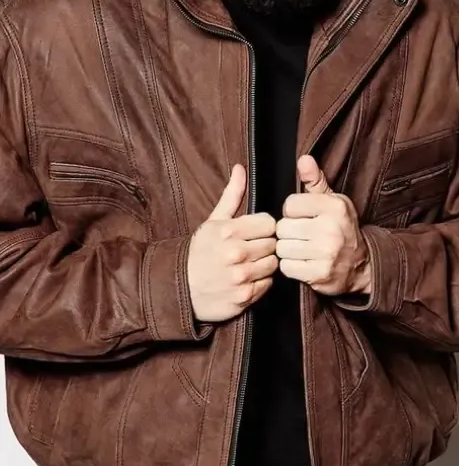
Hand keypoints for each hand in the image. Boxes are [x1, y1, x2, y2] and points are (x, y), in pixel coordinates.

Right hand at [188, 165, 277, 321]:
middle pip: (273, 244)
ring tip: (249, 264)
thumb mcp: (212, 221)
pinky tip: (247, 279)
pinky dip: (260, 282)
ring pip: (273, 264)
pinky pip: (268, 285)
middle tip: (251, 250)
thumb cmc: (199, 252)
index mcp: (229, 231)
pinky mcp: (245, 298)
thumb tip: (240, 168)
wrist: (179, 290)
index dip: (264, 228)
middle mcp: (237, 254)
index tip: (255, 233)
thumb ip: (232, 195)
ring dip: (264, 264)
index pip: (270, 224)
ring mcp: (242, 277)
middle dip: (264, 246)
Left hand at [276, 156, 371, 296]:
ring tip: (302, 248)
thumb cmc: (341, 228)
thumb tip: (303, 159)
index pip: (290, 205)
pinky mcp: (319, 275)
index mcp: (334, 207)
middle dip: (289, 232)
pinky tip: (303, 262)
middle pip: (283, 228)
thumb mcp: (332, 201)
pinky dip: (291, 266)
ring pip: (282, 248)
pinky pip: (286, 267)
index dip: (292, 211)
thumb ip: (315, 180)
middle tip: (302, 235)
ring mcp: (326, 253)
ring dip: (288, 249)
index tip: (303, 217)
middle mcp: (331, 229)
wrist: (361, 265)